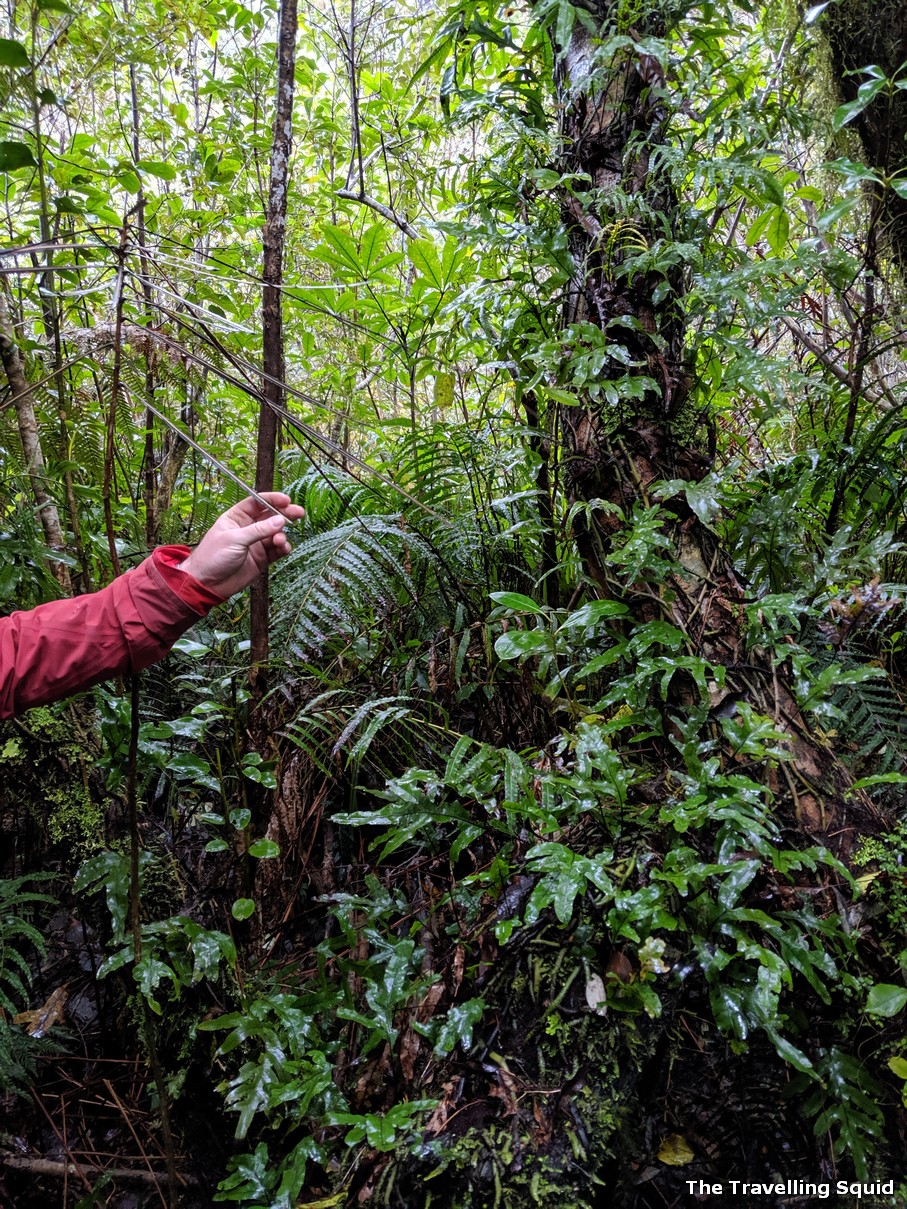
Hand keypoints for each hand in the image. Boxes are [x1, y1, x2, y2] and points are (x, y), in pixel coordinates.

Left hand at [178, 492, 304, 596]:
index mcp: (236, 517)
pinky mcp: (261, 558)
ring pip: (276, 533)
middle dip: (284, 514)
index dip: (272, 500)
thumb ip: (259, 530)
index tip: (287, 500)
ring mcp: (255, 543)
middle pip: (270, 516)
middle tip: (298, 513)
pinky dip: (283, 548)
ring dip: (282, 535)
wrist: (208, 584)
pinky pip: (277, 550)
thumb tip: (280, 520)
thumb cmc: (213, 557)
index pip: (257, 503)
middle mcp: (248, 528)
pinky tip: (284, 548)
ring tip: (280, 540)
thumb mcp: (235, 539)